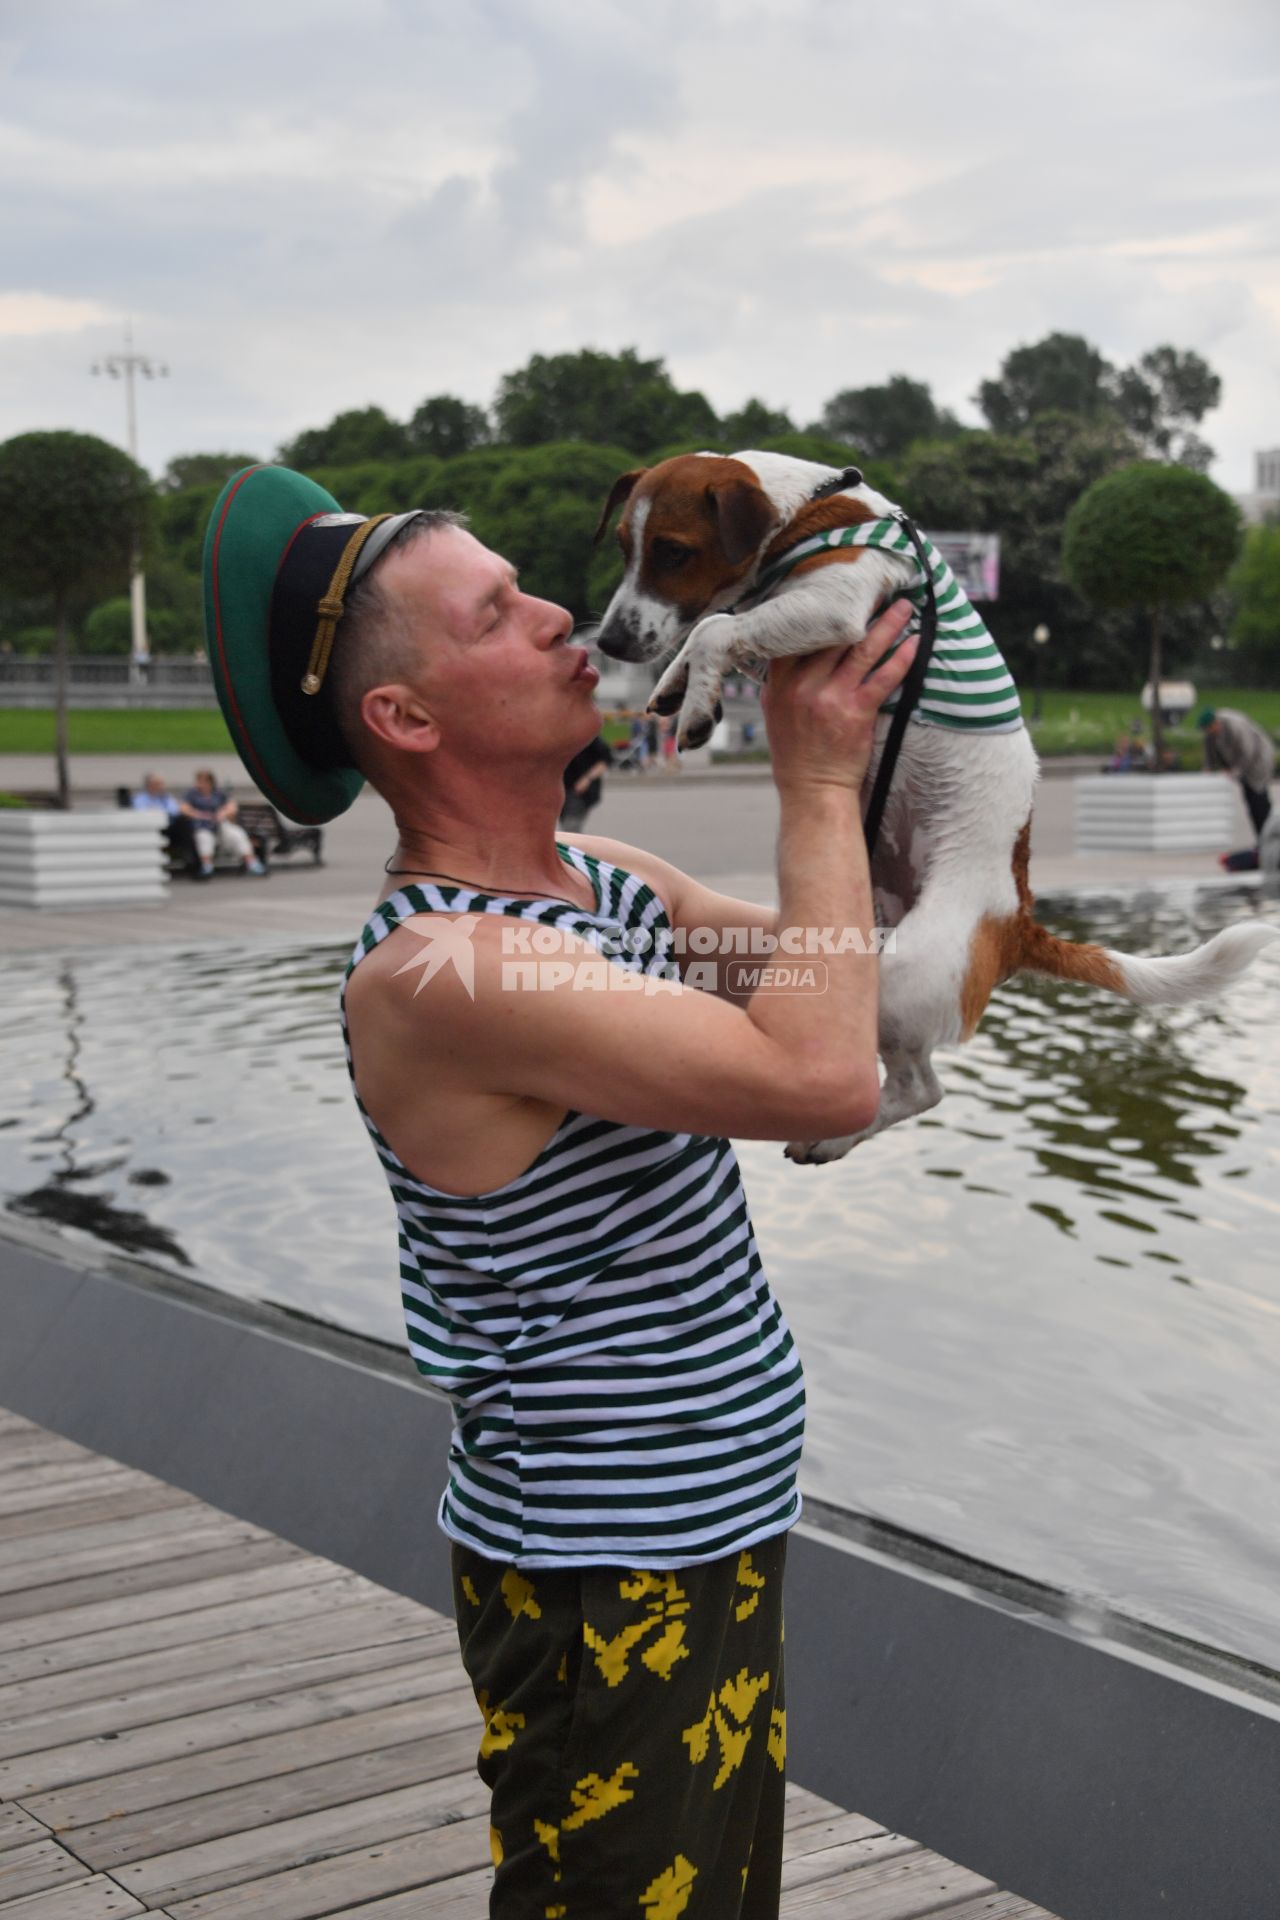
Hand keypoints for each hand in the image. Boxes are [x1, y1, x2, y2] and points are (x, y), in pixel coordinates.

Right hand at [763, 599, 917, 796]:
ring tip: (902, 607)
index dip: (818, 610)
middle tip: (876, 589)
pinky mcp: (856, 713)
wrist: (812, 788)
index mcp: (779, 684)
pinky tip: (914, 642)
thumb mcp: (775, 711)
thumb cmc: (796, 753)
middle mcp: (802, 686)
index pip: (796, 635)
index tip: (835, 591)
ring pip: (861, 650)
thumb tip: (792, 648)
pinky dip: (901, 657)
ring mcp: (830, 698)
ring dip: (886, 624)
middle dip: (858, 610)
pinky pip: (883, 677)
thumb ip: (781, 680)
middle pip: (832, 636)